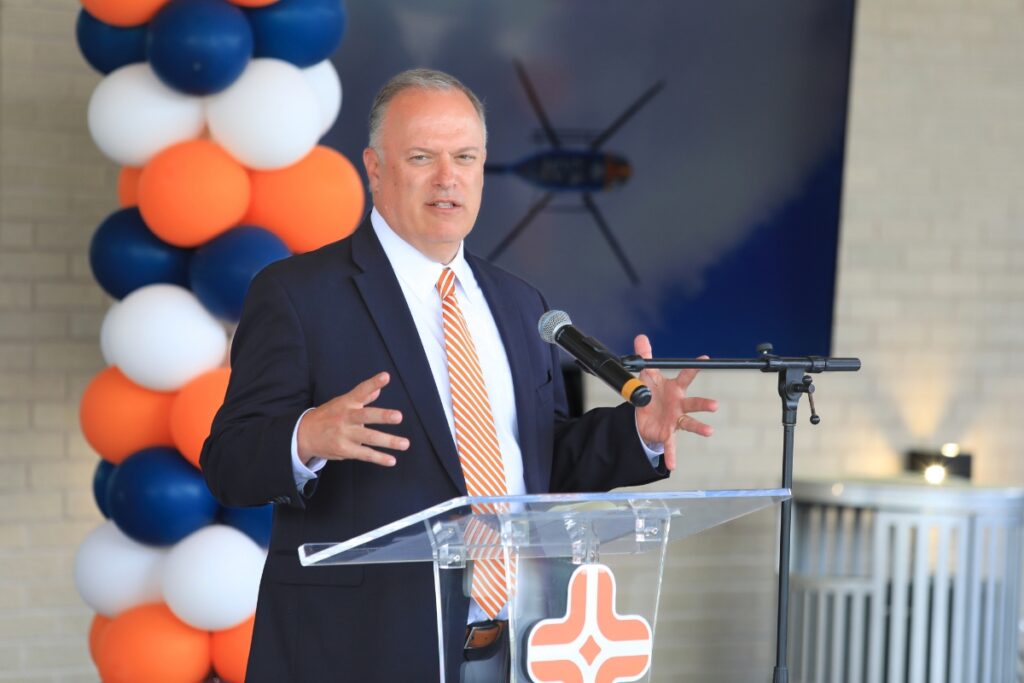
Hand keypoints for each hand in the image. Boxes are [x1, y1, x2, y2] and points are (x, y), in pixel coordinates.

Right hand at [296, 372, 407, 466]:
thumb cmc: (328, 416)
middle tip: (399, 416)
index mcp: (346, 402)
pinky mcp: (344, 450)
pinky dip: (379, 458)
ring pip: (369, 437)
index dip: (373, 383)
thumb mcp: (342, 403)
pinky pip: (364, 454)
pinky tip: (392, 460)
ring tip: (405, 444)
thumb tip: (378, 389)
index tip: (385, 377)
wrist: (304, 434)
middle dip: (382, 416)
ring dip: (388, 441)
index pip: (361, 391)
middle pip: (365, 415)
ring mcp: (345, 434)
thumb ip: (362, 397)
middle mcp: (346, 417)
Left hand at [633, 335, 716, 470]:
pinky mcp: (667, 433)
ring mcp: (675, 419)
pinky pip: (670, 445)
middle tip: (714, 405)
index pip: (686, 375)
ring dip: (700, 428)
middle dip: (704, 403)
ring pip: (689, 423)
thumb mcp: (646, 375)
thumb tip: (641, 337)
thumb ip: (645, 356)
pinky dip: (672, 455)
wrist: (643, 416)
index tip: (705, 358)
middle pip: (693, 402)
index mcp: (675, 388)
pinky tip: (672, 465)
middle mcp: (679, 404)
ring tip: (710, 432)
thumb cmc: (651, 394)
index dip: (694, 367)